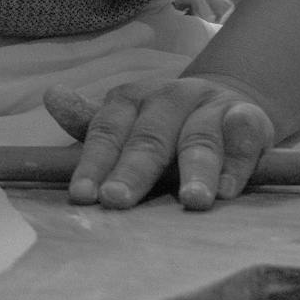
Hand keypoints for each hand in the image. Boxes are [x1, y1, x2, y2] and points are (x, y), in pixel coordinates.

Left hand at [45, 77, 274, 210]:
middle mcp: (169, 96)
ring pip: (199, 139)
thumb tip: (51, 97)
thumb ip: (90, 123)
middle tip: (119, 200)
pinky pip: (242, 136)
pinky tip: (229, 190)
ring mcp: (209, 104)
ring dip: (197, 171)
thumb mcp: (126, 124)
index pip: (107, 130)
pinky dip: (236, 163)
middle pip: (149, 137)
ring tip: (192, 202)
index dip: (94, 163)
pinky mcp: (248, 116)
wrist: (231, 103)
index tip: (82, 195)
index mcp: (131, 99)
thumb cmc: (167, 127)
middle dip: (133, 171)